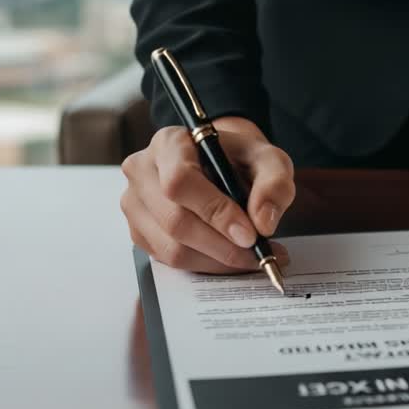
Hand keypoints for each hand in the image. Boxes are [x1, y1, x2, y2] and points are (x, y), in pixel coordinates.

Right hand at [121, 117, 294, 272]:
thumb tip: (263, 223)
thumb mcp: (269, 160)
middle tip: (258, 254)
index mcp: (169, 143)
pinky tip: (230, 258)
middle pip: (174, 220)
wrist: (221, 166)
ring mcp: (135, 203)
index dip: (215, 212)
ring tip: (252, 259)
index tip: (250, 235)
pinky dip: (205, 265)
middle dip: (222, 246)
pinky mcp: (138, 231)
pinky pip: (169, 261)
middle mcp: (142, 171)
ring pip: (171, 248)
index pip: (180, 181)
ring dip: (216, 261)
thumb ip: (274, 183)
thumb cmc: (240, 160)